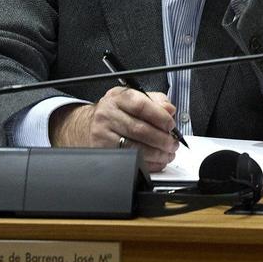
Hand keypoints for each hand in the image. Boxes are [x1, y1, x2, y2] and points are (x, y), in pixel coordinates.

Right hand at [51, 86, 178, 170]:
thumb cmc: (117, 112)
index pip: (141, 106)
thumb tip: (169, 110)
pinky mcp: (102, 150)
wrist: (90, 124)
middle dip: (161, 139)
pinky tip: (156, 161)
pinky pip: (128, 159)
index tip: (171, 125)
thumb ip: (155, 101)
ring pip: (134, 147)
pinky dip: (147, 163)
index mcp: (118, 97)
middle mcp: (107, 114)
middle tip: (172, 143)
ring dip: (156, 154)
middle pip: (139, 129)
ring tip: (167, 153)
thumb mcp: (134, 98)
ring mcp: (102, 133)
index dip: (159, 117)